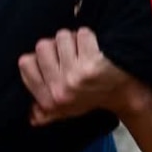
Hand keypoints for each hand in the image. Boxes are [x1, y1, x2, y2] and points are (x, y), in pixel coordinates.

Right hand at [18, 27, 136, 125]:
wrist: (125, 96)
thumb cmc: (93, 97)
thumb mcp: (67, 111)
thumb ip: (47, 112)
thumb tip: (32, 117)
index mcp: (49, 99)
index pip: (26, 63)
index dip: (38, 56)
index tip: (53, 59)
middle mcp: (60, 88)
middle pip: (43, 46)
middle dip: (58, 45)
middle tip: (71, 53)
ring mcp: (75, 75)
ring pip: (62, 36)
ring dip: (74, 39)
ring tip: (83, 51)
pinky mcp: (92, 64)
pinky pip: (82, 34)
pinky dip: (89, 36)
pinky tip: (95, 48)